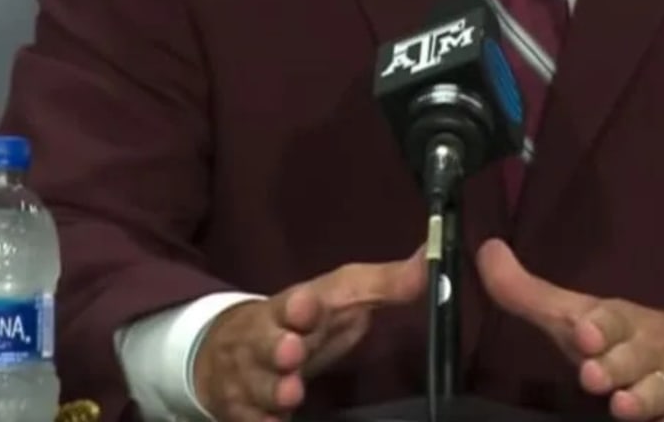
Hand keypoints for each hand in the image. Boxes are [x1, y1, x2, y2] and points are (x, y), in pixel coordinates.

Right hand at [192, 247, 426, 421]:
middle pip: (267, 342)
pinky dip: (260, 421)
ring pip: (259, 385)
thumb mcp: (342, 297)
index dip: (300, 307)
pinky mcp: (243, 411)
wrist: (233, 348)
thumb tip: (430, 258)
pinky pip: (249, 419)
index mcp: (293, 307)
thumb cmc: (304, 320)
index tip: (307, 306)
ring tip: (291, 393)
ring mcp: (251, 376)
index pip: (294, 302)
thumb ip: (386, 284)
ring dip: (274, 390)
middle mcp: (266, 339)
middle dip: (278, 347)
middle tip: (291, 351)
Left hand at [477, 239, 663, 420]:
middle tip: (592, 373)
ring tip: (622, 405)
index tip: (583, 331)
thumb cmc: (627, 338)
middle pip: (636, 358)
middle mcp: (650, 351)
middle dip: (616, 365)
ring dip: (643, 400)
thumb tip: (487, 252)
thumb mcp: (585, 315)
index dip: (600, 325)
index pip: (613, 318)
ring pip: (662, 394)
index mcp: (623, 322)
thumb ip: (530, 294)